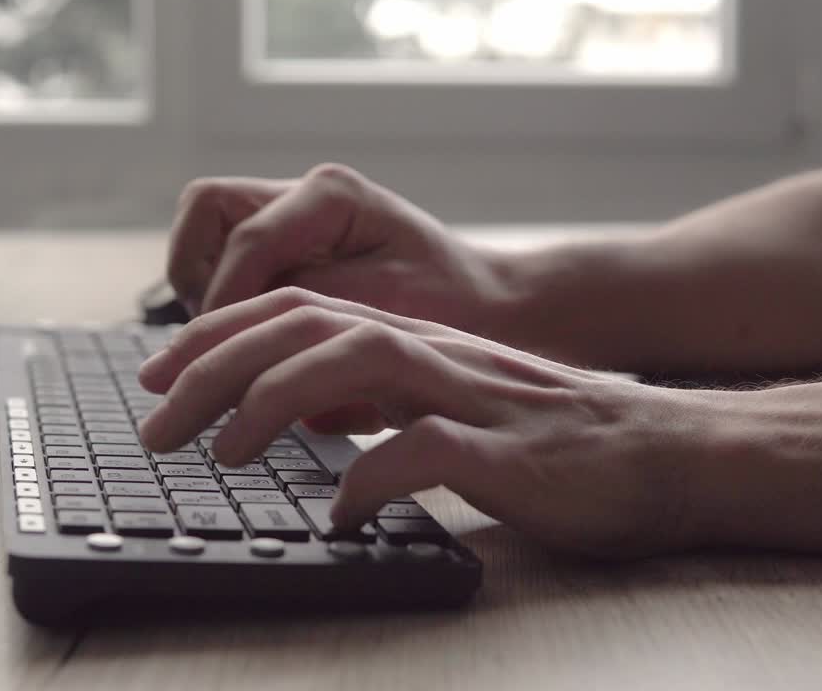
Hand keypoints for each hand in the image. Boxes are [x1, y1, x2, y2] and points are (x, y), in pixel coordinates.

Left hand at [137, 288, 711, 557]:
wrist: (665, 451)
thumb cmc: (547, 439)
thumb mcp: (448, 402)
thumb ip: (380, 396)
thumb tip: (297, 417)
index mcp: (414, 340)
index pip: (297, 310)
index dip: (218, 333)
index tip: (157, 372)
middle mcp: (434, 352)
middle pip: (307, 326)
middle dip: (217, 366)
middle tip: (156, 423)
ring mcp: (473, 395)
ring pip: (357, 360)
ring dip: (275, 400)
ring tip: (224, 451)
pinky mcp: (511, 450)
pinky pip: (428, 450)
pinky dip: (371, 477)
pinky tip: (339, 512)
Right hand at [167, 164, 502, 335]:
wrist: (487, 307)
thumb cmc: (448, 308)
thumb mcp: (382, 310)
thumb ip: (307, 308)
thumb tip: (240, 329)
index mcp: (333, 195)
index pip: (247, 240)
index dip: (225, 301)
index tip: (226, 354)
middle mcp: (304, 191)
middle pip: (205, 211)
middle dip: (198, 276)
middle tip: (219, 336)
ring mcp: (292, 213)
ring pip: (205, 232)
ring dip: (205, 287)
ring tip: (235, 340)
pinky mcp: (288, 241)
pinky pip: (226, 259)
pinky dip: (226, 296)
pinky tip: (256, 337)